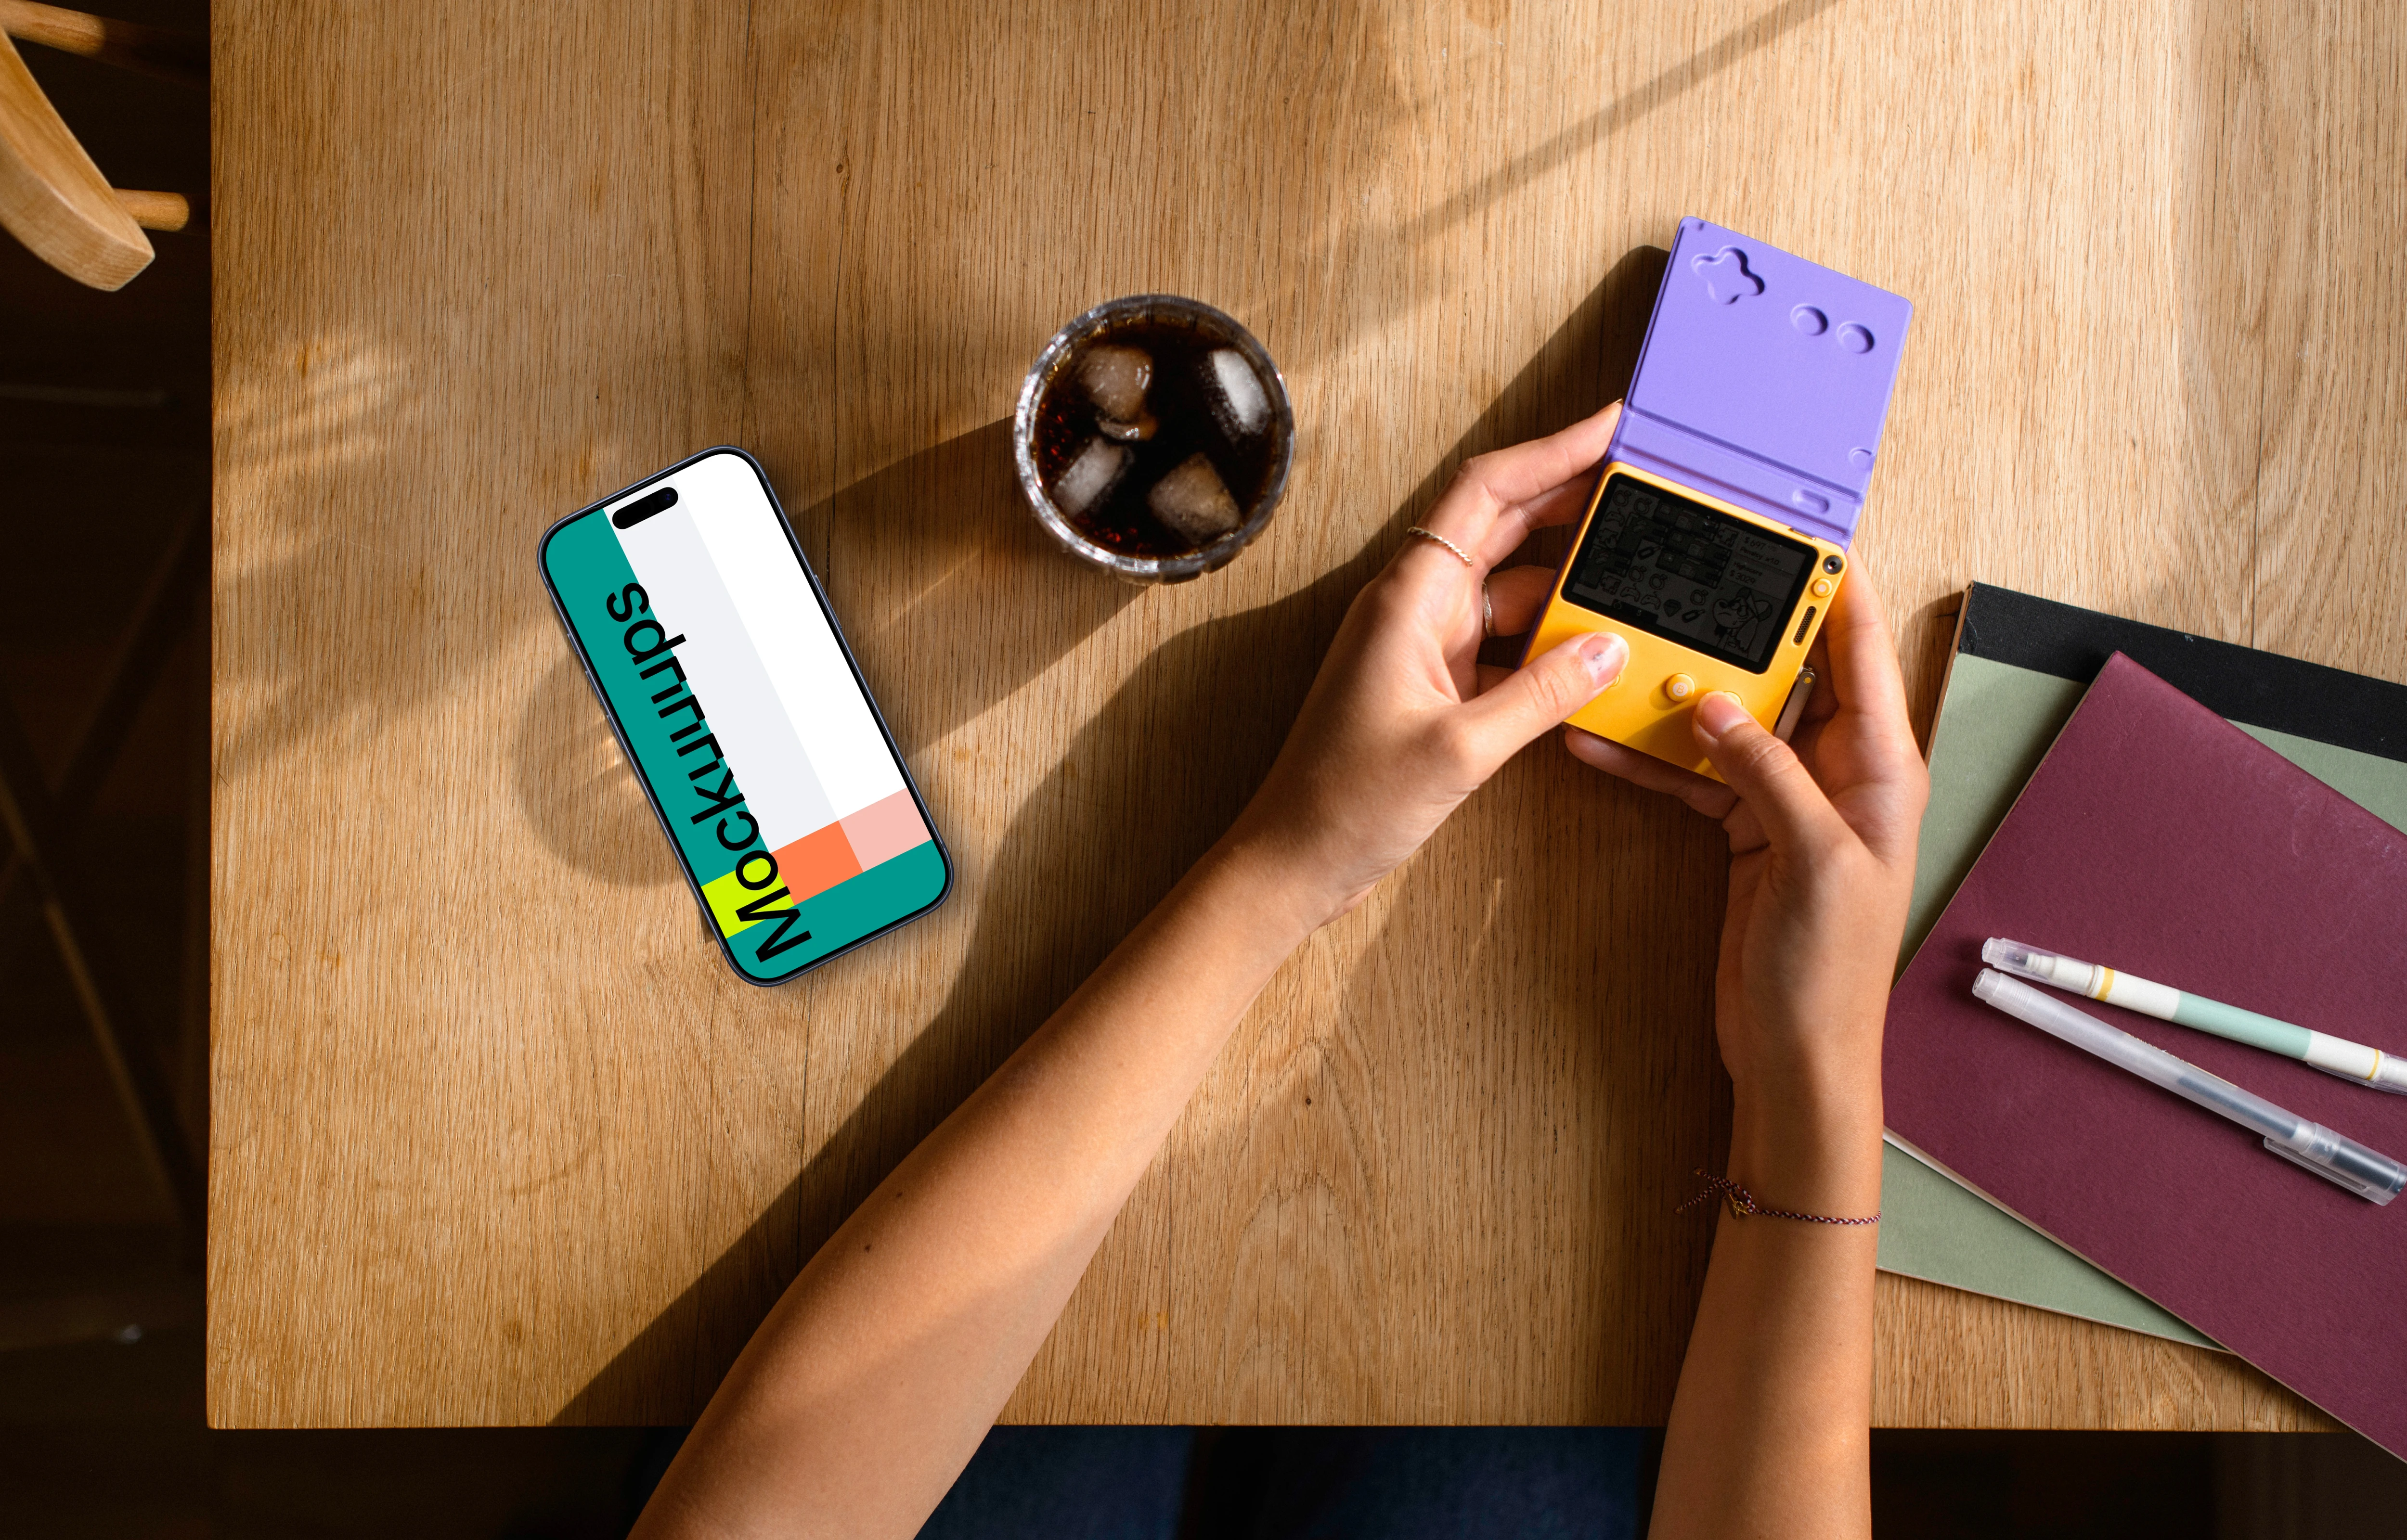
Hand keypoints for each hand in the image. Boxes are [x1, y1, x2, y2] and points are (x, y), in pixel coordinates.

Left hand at [1225, 403, 1632, 926]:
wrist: (1295, 860)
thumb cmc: (1348, 803)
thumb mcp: (1459, 749)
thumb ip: (1540, 695)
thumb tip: (1607, 648)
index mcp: (1409, 598)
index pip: (1486, 492)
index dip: (1551, 451)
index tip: (1609, 427)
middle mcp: (1417, 608)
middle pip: (1504, 526)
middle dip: (1573, 500)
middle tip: (1644, 487)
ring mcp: (1426, 645)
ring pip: (1512, 587)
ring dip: (1570, 579)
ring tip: (1637, 569)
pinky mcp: (1437, 685)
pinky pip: (1507, 642)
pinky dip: (1550, 639)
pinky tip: (1595, 648)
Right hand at [1565, 564, 1925, 1188]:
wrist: (1797, 1055)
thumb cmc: (1828, 971)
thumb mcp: (1809, 858)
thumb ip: (1763, 771)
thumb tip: (1714, 702)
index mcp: (1880, 765)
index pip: (1858, 648)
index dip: (1830, 584)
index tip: (1790, 529)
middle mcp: (1837, 770)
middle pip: (1787, 671)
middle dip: (1737, 625)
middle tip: (1685, 574)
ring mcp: (1786, 798)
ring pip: (1729, 717)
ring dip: (1676, 691)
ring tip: (1623, 651)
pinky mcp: (1743, 830)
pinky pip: (1693, 772)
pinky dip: (1649, 755)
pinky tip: (1598, 738)